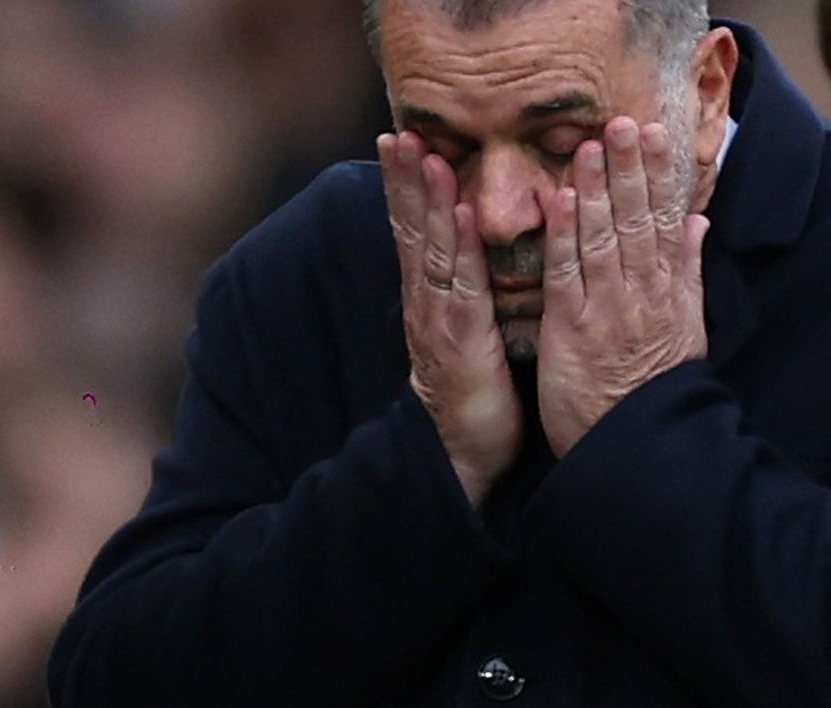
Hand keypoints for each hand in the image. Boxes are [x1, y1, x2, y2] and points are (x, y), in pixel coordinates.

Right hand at [377, 131, 523, 507]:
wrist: (461, 447)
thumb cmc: (472, 387)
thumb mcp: (463, 329)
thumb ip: (462, 290)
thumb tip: (467, 252)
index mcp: (430, 295)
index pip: (415, 230)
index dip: (406, 186)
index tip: (402, 141)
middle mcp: (426, 300)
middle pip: (412, 230)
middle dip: (405, 179)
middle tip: (397, 131)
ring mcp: (439, 318)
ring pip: (429, 249)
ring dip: (425, 199)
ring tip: (422, 154)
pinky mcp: (459, 339)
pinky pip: (459, 285)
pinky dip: (456, 246)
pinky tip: (456, 213)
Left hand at [537, 117, 709, 457]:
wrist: (632, 443)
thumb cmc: (649, 388)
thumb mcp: (684, 328)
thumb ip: (686, 272)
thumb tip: (696, 222)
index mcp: (665, 292)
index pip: (661, 222)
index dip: (657, 176)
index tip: (654, 135)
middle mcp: (638, 295)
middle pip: (635, 223)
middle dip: (629, 170)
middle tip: (624, 122)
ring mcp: (605, 310)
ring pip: (603, 240)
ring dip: (597, 191)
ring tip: (592, 145)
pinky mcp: (570, 330)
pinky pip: (567, 275)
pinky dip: (564, 237)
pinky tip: (558, 201)